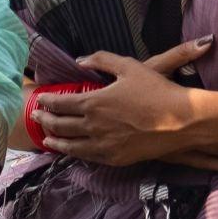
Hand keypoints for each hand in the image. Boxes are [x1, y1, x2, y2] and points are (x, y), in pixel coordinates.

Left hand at [33, 43, 212, 168]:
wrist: (181, 121)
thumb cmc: (155, 91)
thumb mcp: (129, 66)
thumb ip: (102, 60)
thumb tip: (80, 60)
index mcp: (93, 102)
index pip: (60, 103)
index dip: (47, 101)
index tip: (40, 99)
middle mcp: (93, 126)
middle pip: (60, 126)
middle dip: (45, 120)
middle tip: (36, 117)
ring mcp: (103, 146)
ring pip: (70, 146)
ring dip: (55, 141)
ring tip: (46, 138)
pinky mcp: (115, 159)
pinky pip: (88, 158)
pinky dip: (74, 154)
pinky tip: (71, 151)